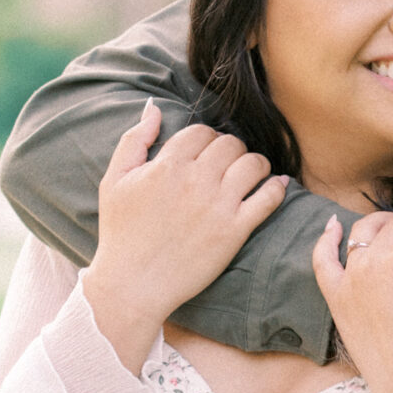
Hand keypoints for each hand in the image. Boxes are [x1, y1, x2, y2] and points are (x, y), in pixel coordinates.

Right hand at [80, 105, 286, 372]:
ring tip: (251, 174)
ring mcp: (218, 206)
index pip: (201, 131)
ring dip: (256, 165)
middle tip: (227, 164)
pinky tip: (276, 185)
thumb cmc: (121, 233)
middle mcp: (196, 180)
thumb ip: (135, 140)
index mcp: (167, 165)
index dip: (206, 139)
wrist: (133, 284)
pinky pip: (269, 198)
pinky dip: (277, 187)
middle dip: (230, 149)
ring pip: (253, 164)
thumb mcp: (114, 180)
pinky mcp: (235, 231)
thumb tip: (153, 108)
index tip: (205, 152)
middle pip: (230, 144)